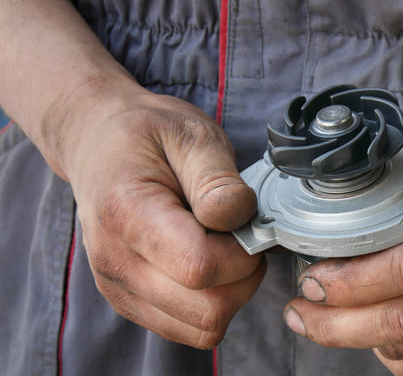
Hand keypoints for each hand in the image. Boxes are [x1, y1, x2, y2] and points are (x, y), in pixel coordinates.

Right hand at [59, 84, 263, 348]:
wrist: (99, 142)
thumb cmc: (147, 134)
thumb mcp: (191, 134)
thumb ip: (218, 179)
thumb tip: (240, 218)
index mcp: (127, 213)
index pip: (200, 267)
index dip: (242, 251)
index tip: (245, 219)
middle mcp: (115, 262)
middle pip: (207, 310)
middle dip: (244, 276)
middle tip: (241, 233)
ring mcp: (119, 287)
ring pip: (203, 327)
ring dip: (231, 291)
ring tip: (224, 245)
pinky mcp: (130, 301)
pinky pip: (189, 327)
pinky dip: (213, 301)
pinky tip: (209, 261)